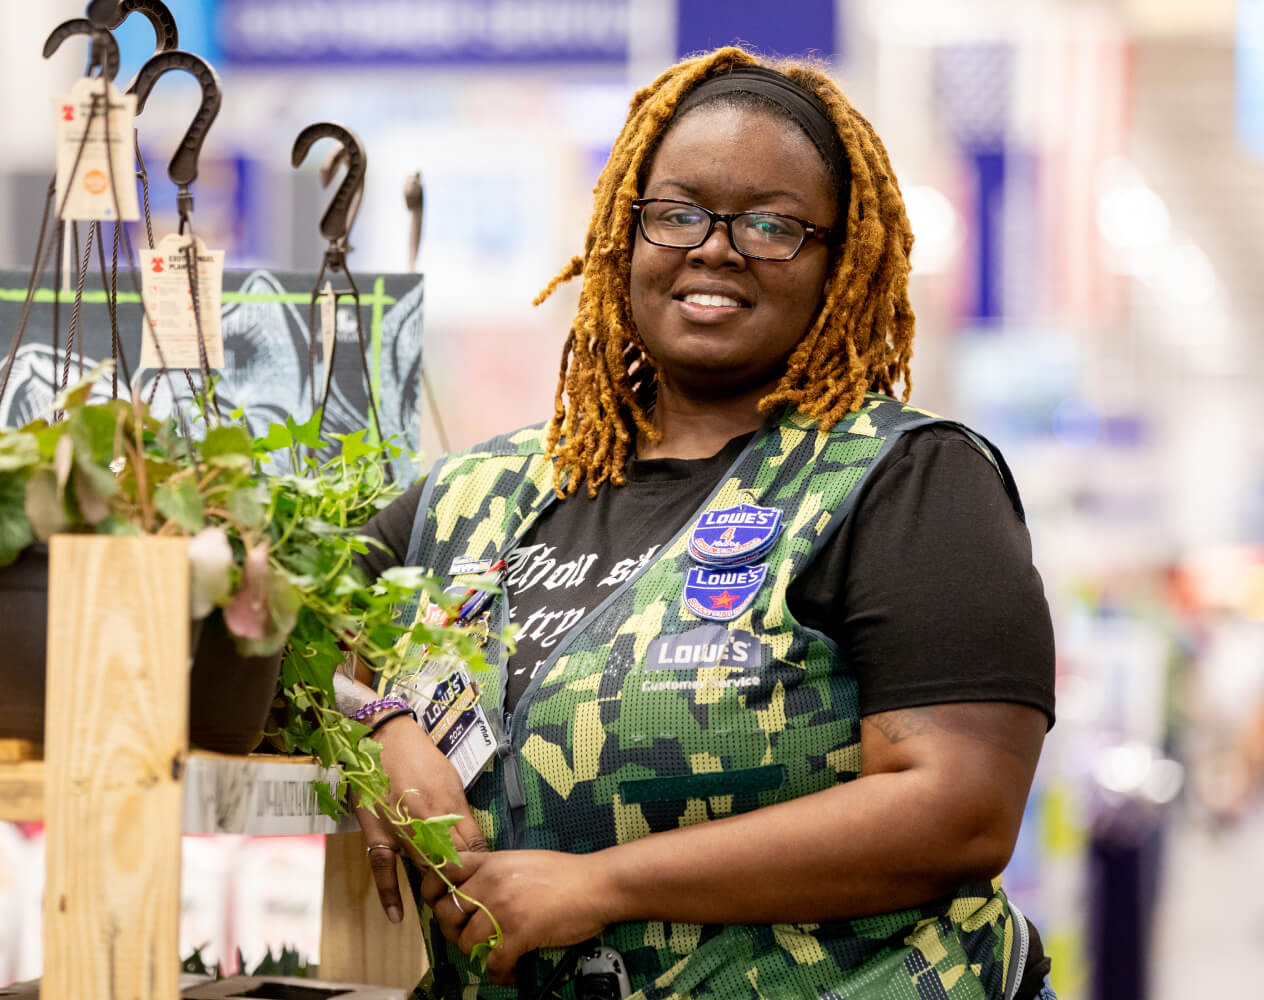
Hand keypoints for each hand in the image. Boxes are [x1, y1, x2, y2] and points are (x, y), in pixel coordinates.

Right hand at [353, 714, 488, 923]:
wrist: (383, 738)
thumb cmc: (420, 755)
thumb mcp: (451, 778)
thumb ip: (459, 810)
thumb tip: (470, 838)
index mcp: (451, 804)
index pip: (473, 845)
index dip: (482, 866)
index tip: (490, 881)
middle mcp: (429, 820)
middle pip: (452, 860)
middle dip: (464, 881)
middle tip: (473, 902)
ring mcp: (402, 828)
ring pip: (424, 866)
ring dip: (436, 885)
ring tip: (448, 908)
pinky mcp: (377, 833)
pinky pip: (383, 868)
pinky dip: (390, 893)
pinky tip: (398, 916)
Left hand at [420, 849, 615, 985]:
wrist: (595, 885)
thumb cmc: (563, 873)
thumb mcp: (521, 861)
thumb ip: (495, 871)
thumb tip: (475, 891)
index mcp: (491, 862)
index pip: (444, 872)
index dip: (433, 890)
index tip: (440, 904)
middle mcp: (491, 883)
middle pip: (447, 911)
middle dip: (453, 929)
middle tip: (468, 936)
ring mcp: (503, 908)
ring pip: (466, 941)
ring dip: (476, 953)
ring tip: (493, 955)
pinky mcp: (518, 933)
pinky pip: (493, 962)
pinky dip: (498, 973)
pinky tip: (509, 972)